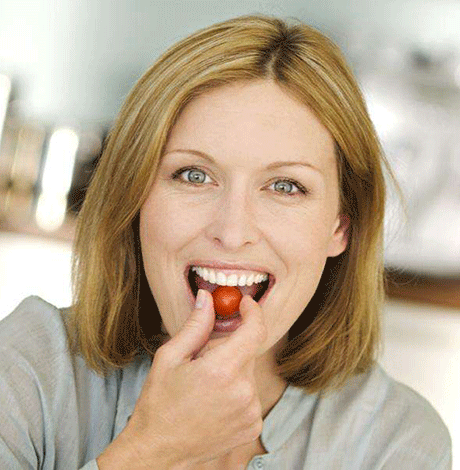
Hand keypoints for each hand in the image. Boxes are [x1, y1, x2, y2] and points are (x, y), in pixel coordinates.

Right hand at [97, 290, 266, 469]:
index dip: (253, 312)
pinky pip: (250, 394)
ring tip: (205, 386)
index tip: (246, 304)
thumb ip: (195, 325)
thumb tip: (207, 298)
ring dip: (232, 370)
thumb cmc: (159, 402)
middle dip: (229, 346)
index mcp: (222, 370)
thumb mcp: (170, 357)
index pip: (255, 330)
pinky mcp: (253, 425)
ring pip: (248, 372)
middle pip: (248, 351)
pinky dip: (236, 390)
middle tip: (203, 359)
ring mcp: (251, 412)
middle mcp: (243, 392)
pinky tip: (214, 401)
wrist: (158, 451)